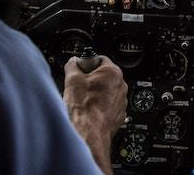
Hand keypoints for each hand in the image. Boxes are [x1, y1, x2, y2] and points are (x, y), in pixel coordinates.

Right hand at [63, 56, 127, 174]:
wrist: (88, 134)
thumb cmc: (83, 108)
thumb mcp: (72, 79)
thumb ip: (73, 65)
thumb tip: (73, 62)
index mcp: (113, 72)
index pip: (100, 59)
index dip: (87, 64)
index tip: (79, 69)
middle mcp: (121, 86)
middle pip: (104, 76)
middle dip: (91, 80)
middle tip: (78, 86)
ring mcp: (121, 101)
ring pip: (106, 92)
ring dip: (95, 94)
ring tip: (83, 101)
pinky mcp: (118, 115)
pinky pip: (108, 106)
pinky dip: (99, 107)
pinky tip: (89, 111)